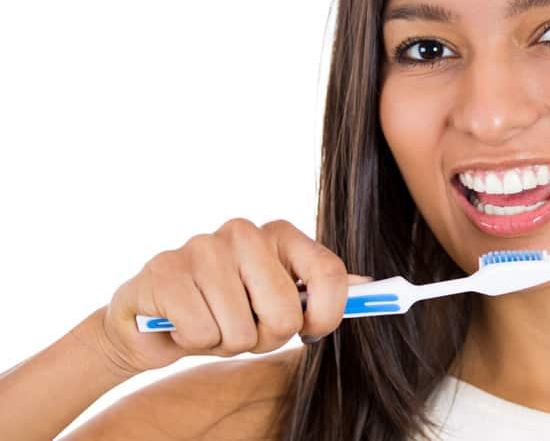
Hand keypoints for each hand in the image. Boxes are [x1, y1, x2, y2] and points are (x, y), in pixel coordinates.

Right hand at [96, 218, 371, 374]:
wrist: (155, 318)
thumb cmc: (227, 308)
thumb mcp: (279, 299)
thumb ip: (320, 291)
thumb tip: (371, 289)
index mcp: (280, 234)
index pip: (328, 273)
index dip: (326, 314)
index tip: (310, 329)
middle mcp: (244, 231)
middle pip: (284, 313)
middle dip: (265, 337)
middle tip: (245, 327)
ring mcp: (202, 247)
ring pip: (241, 330)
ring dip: (226, 342)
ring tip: (212, 323)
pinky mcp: (165, 271)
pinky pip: (201, 334)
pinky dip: (193, 342)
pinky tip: (183, 322)